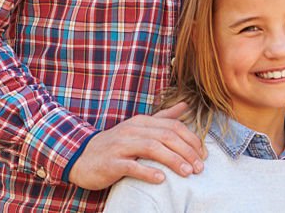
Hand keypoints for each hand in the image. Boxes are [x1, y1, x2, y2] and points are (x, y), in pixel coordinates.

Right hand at [68, 102, 206, 189]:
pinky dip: (147, 171)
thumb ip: (163, 117)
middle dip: (186, 151)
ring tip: (187, 172)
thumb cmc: (116, 144)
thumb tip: (186, 105)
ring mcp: (121, 146)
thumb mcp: (139, 127)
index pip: (172, 126)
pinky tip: (161, 179)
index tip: (203, 155)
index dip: (191, 139)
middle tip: (200, 167)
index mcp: (142, 122)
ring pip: (152, 148)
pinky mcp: (111, 163)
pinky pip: (131, 166)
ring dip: (173, 160)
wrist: (81, 156)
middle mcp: (133, 130)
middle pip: (166, 136)